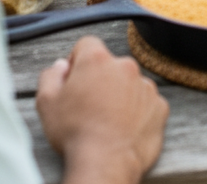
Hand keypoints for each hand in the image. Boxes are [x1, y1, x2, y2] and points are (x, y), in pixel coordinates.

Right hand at [36, 35, 167, 183]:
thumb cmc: (75, 132)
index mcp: (98, 60)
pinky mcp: (160, 105)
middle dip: (100, 79)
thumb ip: (50, 76)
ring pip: (130, 83)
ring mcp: (146, 85)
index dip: (77, 61)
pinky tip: (124, 129)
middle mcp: (126, 66)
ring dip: (120, 95)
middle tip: (88, 106)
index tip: (73, 80)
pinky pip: (147, 103)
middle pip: (110, 65)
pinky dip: (137, 112)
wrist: (106, 162)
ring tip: (106, 122)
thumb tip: (60, 66)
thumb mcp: (47, 103)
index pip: (87, 44)